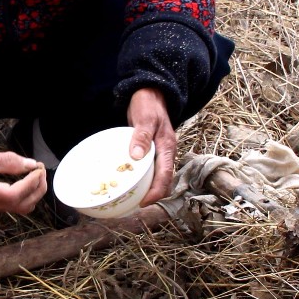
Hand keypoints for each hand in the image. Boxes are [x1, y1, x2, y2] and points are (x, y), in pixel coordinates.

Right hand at [0, 133, 46, 213]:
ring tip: (36, 175)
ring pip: (19, 208)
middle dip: (36, 189)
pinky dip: (24, 194)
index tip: (38, 170)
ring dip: (33, 193)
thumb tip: (32, 166)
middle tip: (41, 171)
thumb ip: (11, 162)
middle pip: (20, 205)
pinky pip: (12, 205)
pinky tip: (27, 181)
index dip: (30, 184)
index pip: (13, 195)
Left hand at [127, 87, 175, 206]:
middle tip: (135, 205)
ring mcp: (159, 153)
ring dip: (148, 188)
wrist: (151, 93)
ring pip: (157, 176)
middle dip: (153, 195)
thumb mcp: (145, 117)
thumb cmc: (148, 104)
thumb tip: (137, 156)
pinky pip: (150, 169)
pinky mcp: (152, 151)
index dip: (156, 192)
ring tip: (132, 198)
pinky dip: (143, 178)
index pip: (166, 175)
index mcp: (167, 147)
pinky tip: (130, 181)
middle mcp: (166, 153)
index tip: (145, 203)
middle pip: (163, 181)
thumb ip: (142, 135)